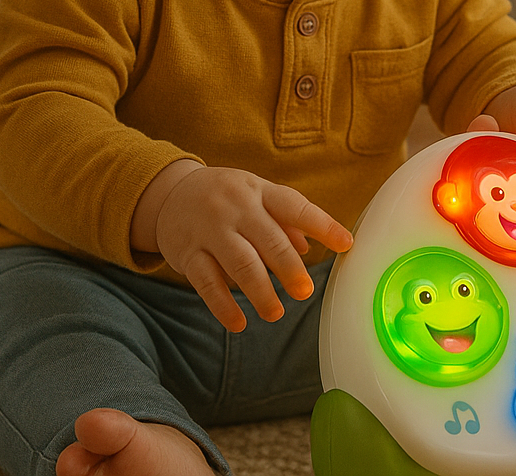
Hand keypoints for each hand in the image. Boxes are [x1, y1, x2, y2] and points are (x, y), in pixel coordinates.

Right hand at [151, 166, 352, 332]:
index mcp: (259, 192)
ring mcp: (210, 230)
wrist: (170, 193)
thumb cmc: (227, 197)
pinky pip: (206, 282)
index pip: (295, 207)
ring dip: (259, 291)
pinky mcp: (187, 253)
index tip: (345, 244)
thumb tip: (310, 248)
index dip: (322, 225)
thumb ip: (285, 221)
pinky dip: (223, 305)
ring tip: (275, 312)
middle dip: (288, 268)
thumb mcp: (257, 196)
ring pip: (239, 263)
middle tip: (305, 292)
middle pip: (268, 240)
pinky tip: (238, 323)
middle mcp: (236, 208)